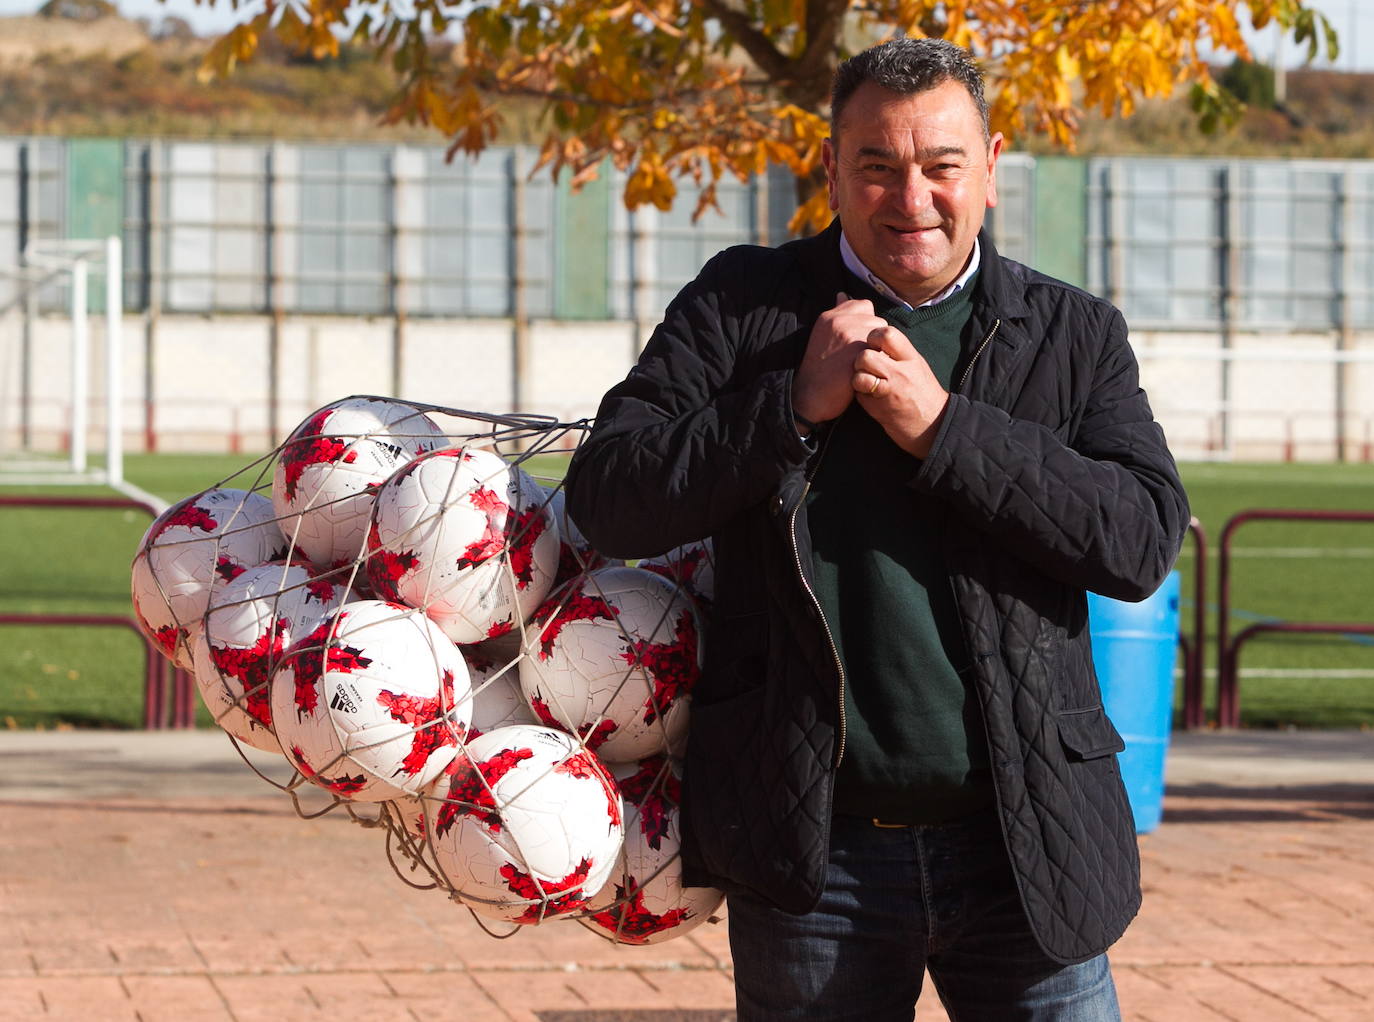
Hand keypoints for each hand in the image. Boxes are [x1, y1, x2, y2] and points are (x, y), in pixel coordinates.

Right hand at [792, 293, 887, 427]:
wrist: (811, 396)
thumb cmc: (819, 369)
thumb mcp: (822, 334)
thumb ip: (837, 314)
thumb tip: (843, 295)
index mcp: (829, 316)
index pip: (864, 305)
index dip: (866, 322)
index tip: (858, 339)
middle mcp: (839, 321)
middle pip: (876, 320)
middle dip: (873, 336)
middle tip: (859, 355)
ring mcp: (849, 335)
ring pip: (882, 334)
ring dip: (878, 348)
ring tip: (863, 362)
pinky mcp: (859, 351)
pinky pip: (882, 349)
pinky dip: (879, 360)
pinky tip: (869, 370)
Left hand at [853, 326, 949, 457]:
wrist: (933, 427)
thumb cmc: (924, 395)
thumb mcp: (918, 367)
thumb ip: (899, 353)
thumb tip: (878, 339)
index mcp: (912, 359)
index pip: (887, 334)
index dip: (874, 337)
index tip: (874, 345)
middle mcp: (900, 373)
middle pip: (866, 355)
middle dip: (861, 360)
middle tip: (867, 367)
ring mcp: (888, 391)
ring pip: (858, 375)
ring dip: (857, 378)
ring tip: (867, 382)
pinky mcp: (877, 408)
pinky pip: (858, 394)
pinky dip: (860, 394)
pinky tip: (870, 397)